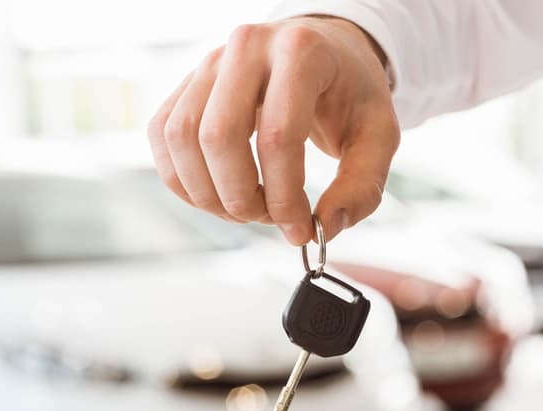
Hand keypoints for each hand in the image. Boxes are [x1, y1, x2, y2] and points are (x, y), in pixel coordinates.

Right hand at [148, 16, 399, 243]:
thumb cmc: (349, 92)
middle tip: (269, 219)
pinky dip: (183, 179)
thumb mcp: (378, 135)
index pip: (277, 135)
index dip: (284, 197)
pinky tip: (218, 193)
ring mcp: (210, 62)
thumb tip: (324, 229)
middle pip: (219, 137)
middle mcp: (247, 47)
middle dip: (240, 198)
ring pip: (182, 138)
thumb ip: (360, 186)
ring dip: (208, 193)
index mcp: (301, 51)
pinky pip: (164, 136)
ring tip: (245, 208)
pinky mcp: (186, 82)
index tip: (300, 230)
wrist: (322, 51)